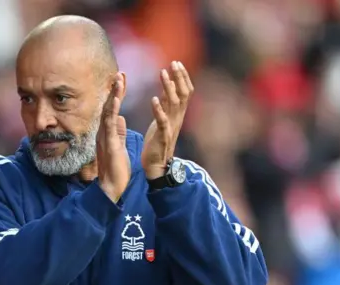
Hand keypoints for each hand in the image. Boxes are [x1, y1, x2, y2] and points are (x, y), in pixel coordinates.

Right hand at [97, 73, 129, 202]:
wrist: (112, 186)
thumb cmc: (116, 168)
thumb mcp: (119, 145)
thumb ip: (119, 131)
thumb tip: (121, 118)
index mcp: (108, 131)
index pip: (113, 108)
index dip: (117, 94)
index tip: (121, 79)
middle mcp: (104, 131)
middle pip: (109, 106)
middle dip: (114, 89)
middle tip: (119, 73)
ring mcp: (105, 137)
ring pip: (108, 111)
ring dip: (113, 95)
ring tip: (118, 80)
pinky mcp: (109, 144)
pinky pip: (110, 125)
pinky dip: (112, 111)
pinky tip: (116, 100)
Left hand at [141, 61, 193, 178]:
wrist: (155, 165)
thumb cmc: (157, 141)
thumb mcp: (163, 118)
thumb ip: (166, 103)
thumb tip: (168, 85)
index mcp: (177, 114)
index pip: (185, 92)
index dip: (183, 77)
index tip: (176, 63)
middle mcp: (177, 119)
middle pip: (183, 94)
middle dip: (179, 78)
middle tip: (173, 63)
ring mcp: (171, 127)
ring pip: (174, 104)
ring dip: (168, 87)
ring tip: (162, 73)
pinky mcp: (162, 136)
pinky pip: (163, 121)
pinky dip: (159, 110)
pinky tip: (153, 99)